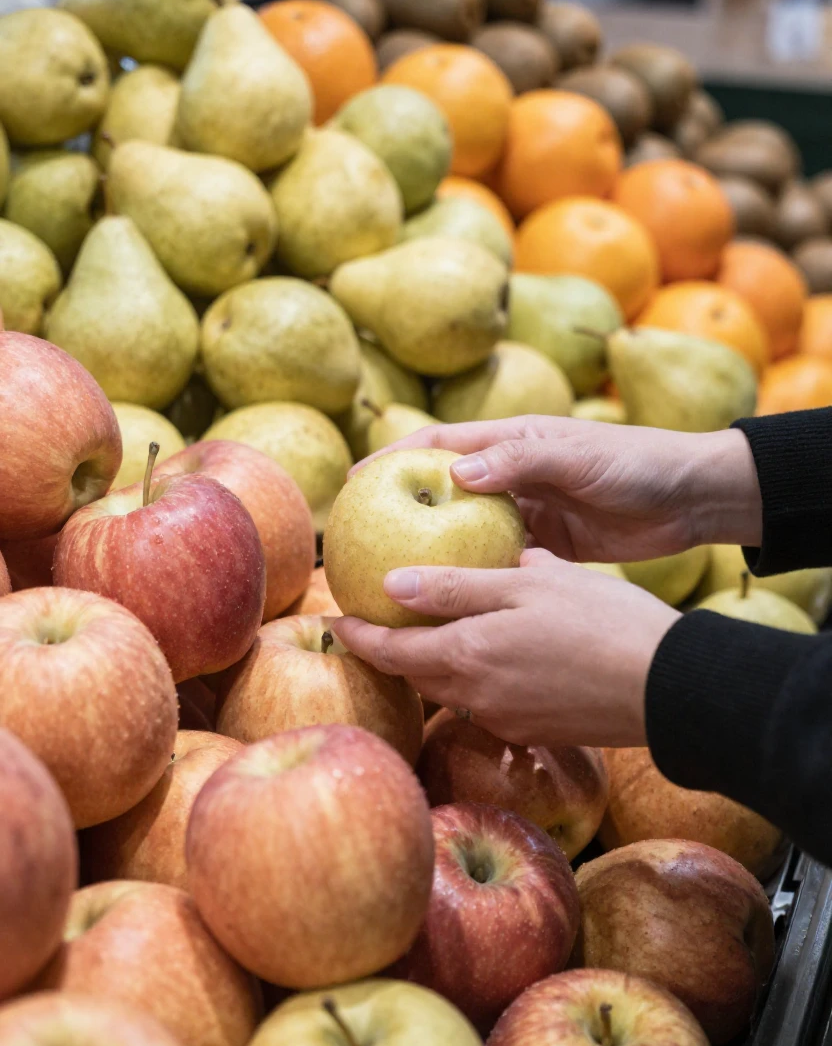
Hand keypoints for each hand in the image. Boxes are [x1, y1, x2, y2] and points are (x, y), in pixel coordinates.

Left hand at [332, 549, 677, 748]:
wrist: (666, 687)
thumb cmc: (600, 621)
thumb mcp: (527, 584)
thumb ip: (456, 587)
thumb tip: (394, 583)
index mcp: (467, 654)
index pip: (390, 650)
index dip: (358, 635)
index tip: (336, 618)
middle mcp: (475, 696)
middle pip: (414, 674)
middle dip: (388, 652)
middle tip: (372, 626)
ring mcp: (504, 719)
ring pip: (449, 690)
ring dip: (430, 666)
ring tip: (427, 636)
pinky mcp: (534, 731)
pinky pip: (484, 704)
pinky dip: (471, 679)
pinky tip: (491, 657)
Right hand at [352, 417, 762, 562]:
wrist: (691, 497)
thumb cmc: (638, 463)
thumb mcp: (580, 457)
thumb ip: (523, 461)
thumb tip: (456, 473)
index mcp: (512, 443)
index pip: (438, 446)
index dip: (392, 462)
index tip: (352, 485)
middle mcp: (512, 474)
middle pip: (442, 491)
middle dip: (402, 510)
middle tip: (361, 543)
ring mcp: (527, 510)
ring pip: (466, 529)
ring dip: (434, 548)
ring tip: (395, 578)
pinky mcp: (547, 543)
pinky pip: (500, 558)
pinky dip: (477, 574)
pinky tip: (454, 601)